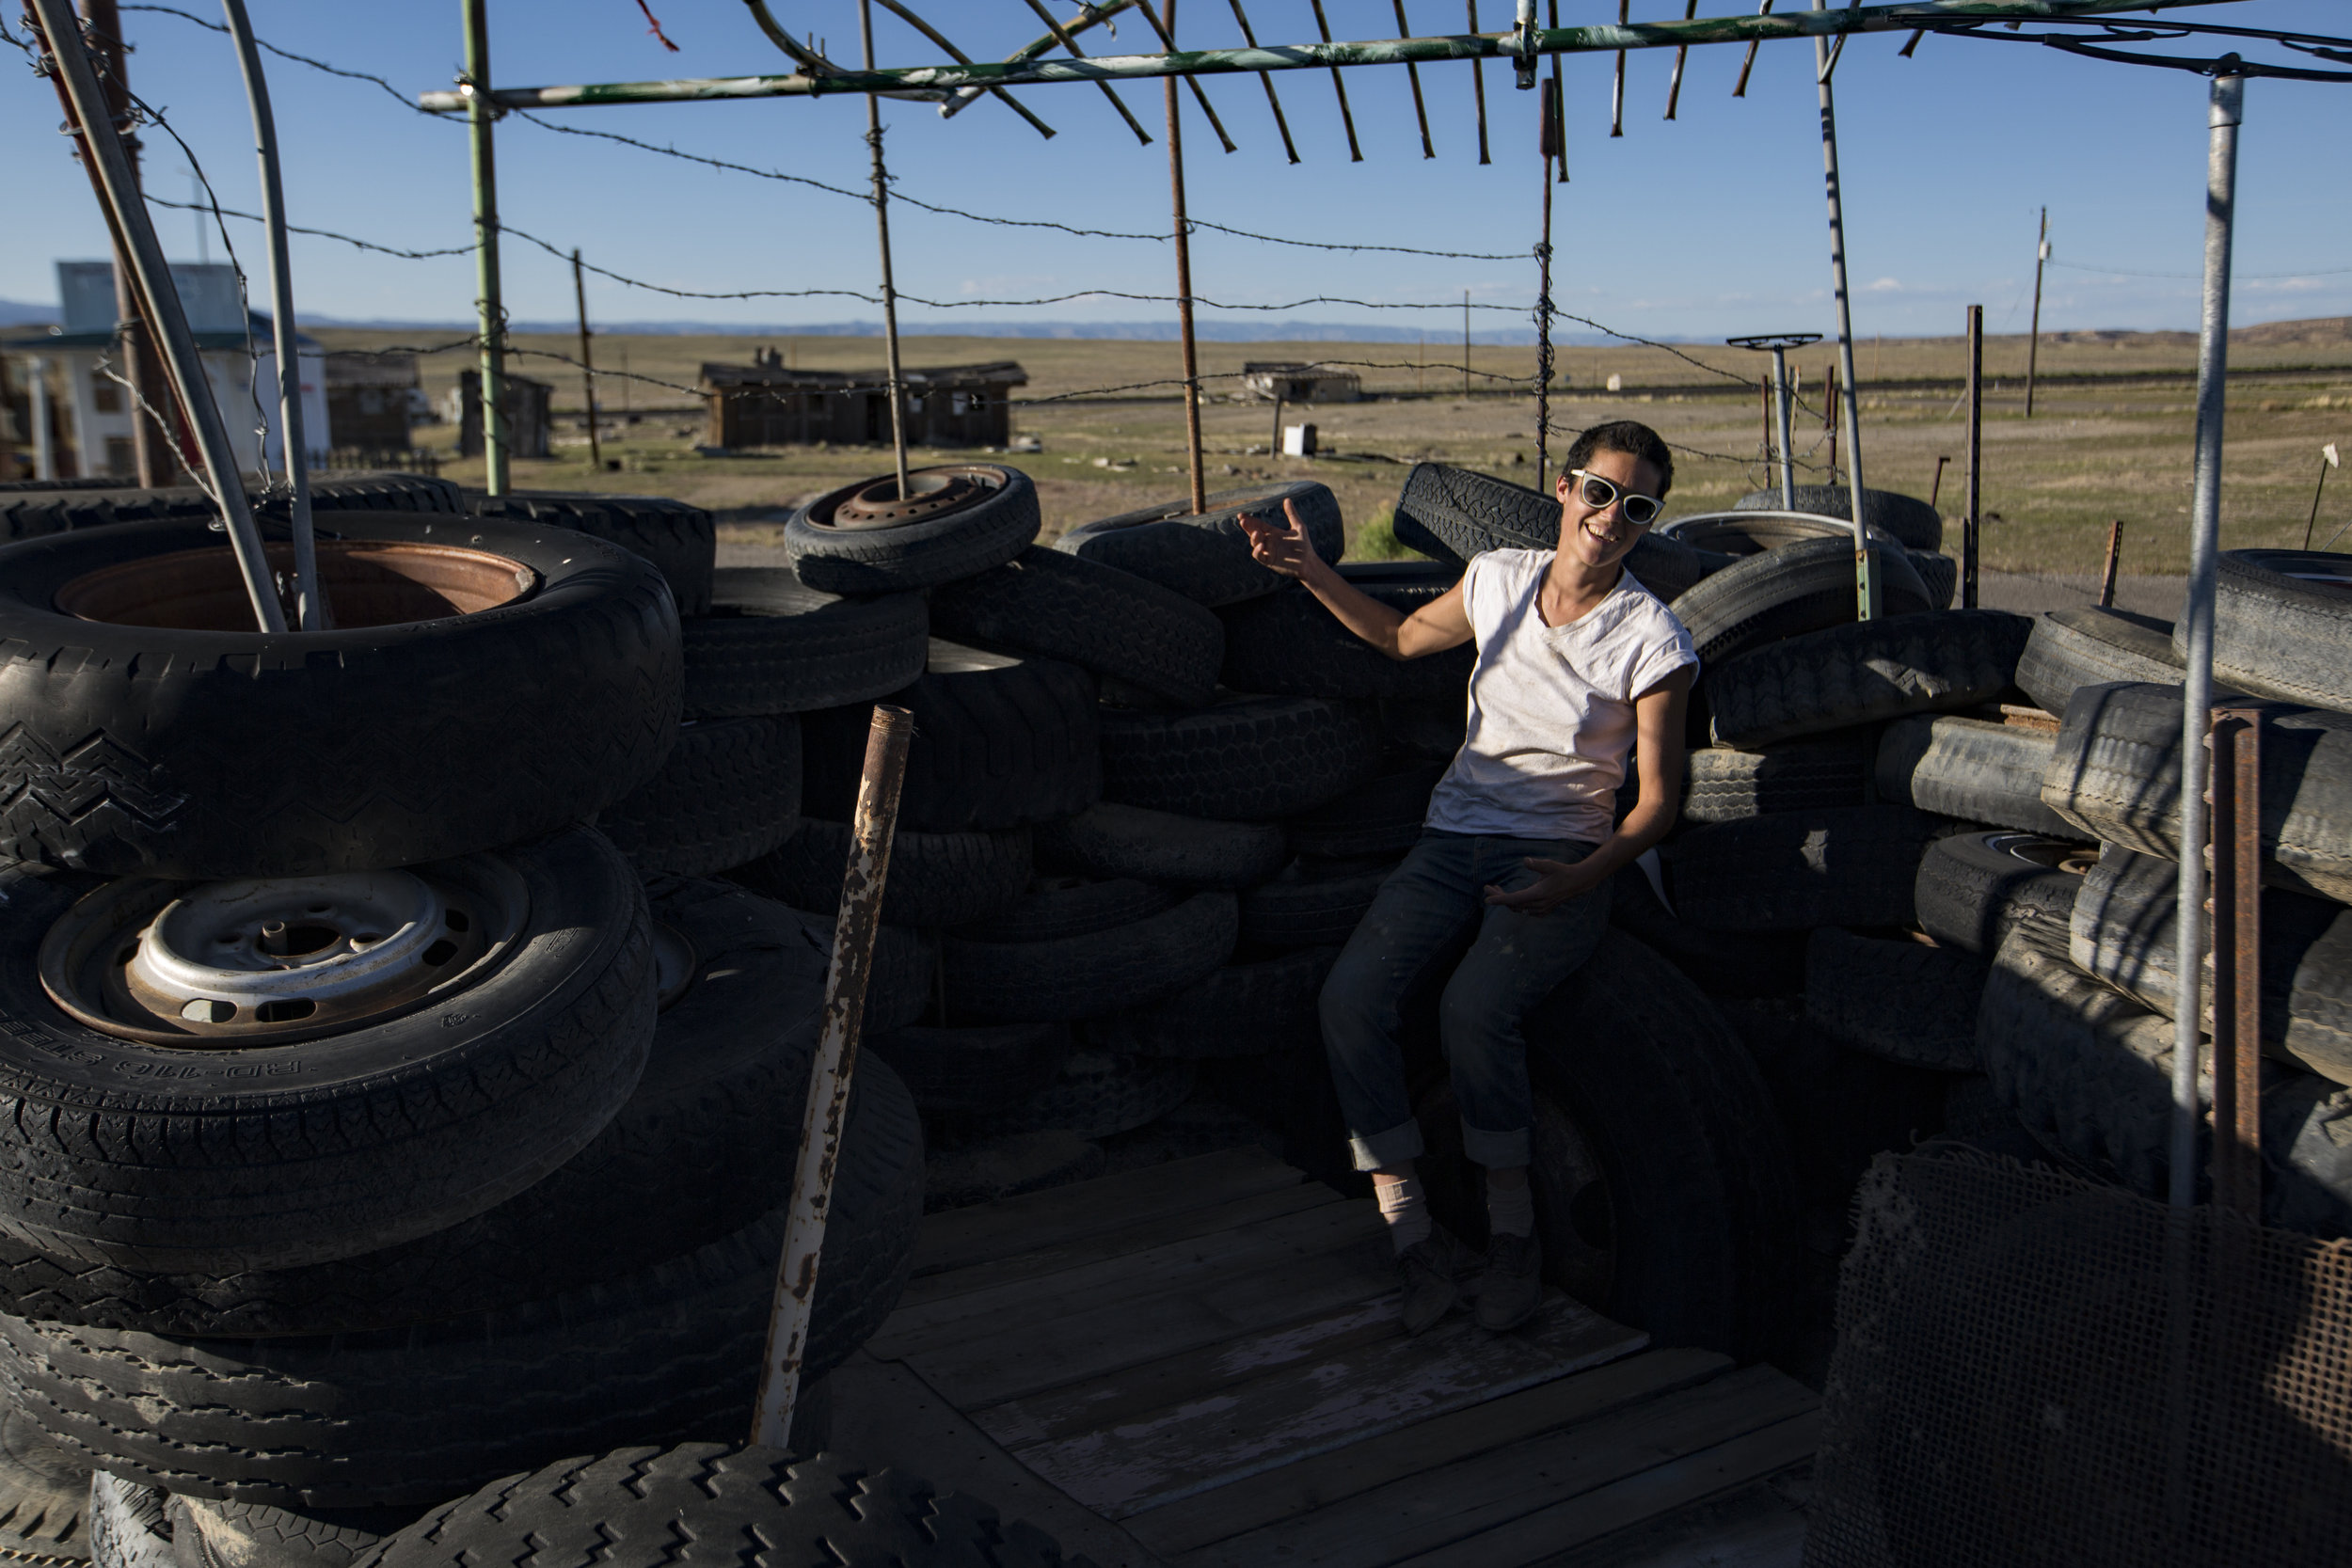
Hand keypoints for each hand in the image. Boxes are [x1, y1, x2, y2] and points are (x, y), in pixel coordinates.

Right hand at [1238, 497, 1324, 581]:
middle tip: (1243, 521)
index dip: (1249, 520)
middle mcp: (1268, 541)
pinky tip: (1261, 545)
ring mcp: (1267, 551)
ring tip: (1256, 533)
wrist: (1308, 562)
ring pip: (1255, 544)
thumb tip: (1287, 498)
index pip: (1258, 524)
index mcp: (1273, 533)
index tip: (1241, 515)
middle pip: (1253, 532)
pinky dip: (1257, 551)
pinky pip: (1259, 556)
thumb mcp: (1299, 527)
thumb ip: (1292, 514)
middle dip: (1247, 527)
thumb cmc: (1304, 545)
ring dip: (1253, 538)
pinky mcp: (1269, 561)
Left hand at [1483, 856, 1601, 915]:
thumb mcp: (1550, 865)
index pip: (1513, 899)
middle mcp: (1538, 905)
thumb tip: (1525, 861)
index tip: (1487, 899)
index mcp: (1538, 894)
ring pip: (1517, 908)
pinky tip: (1511, 896)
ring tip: (1497, 889)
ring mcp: (1541, 910)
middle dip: (1498, 896)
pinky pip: (1524, 910)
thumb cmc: (1562, 871)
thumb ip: (1537, 864)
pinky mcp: (1543, 911)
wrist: (1577, 882)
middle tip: (1487, 887)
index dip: (1499, 899)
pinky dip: (1515, 904)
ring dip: (1506, 900)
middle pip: (1512, 904)